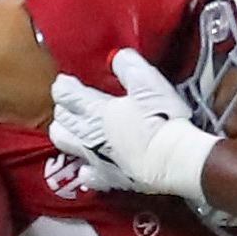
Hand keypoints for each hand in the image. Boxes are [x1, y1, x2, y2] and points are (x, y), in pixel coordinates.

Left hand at [49, 49, 217, 198]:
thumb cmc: (161, 119)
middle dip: (62, 110)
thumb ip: (129, 67)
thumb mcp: (148, 83)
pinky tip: (89, 169)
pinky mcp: (110, 178)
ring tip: (73, 130)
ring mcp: (97, 158)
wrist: (173, 160)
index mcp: (96, 109)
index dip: (63, 86)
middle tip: (69, 105)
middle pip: (63, 121)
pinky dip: (86, 170)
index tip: (64, 82)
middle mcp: (89, 134)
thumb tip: (117, 57)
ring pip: (67, 145)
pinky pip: (89, 175)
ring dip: (65, 135)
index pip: (68, 95)